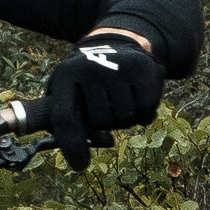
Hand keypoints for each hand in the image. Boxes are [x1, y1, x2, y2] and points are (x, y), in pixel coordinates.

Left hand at [42, 33, 162, 172]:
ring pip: (124, 118)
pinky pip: (146, 109)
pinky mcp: (143, 68)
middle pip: (101, 121)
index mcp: (64, 76)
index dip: (71, 145)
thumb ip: (71, 125)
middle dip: (106, 124)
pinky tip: (137, 99)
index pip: (64, 117)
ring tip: (121, 99)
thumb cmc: (88, 82)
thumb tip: (87, 155)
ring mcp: (117, 66)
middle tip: (107, 107)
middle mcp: (89, 67)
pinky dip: (144, 113)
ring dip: (125, 119)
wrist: (119, 44)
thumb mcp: (68, 94)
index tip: (80, 165)